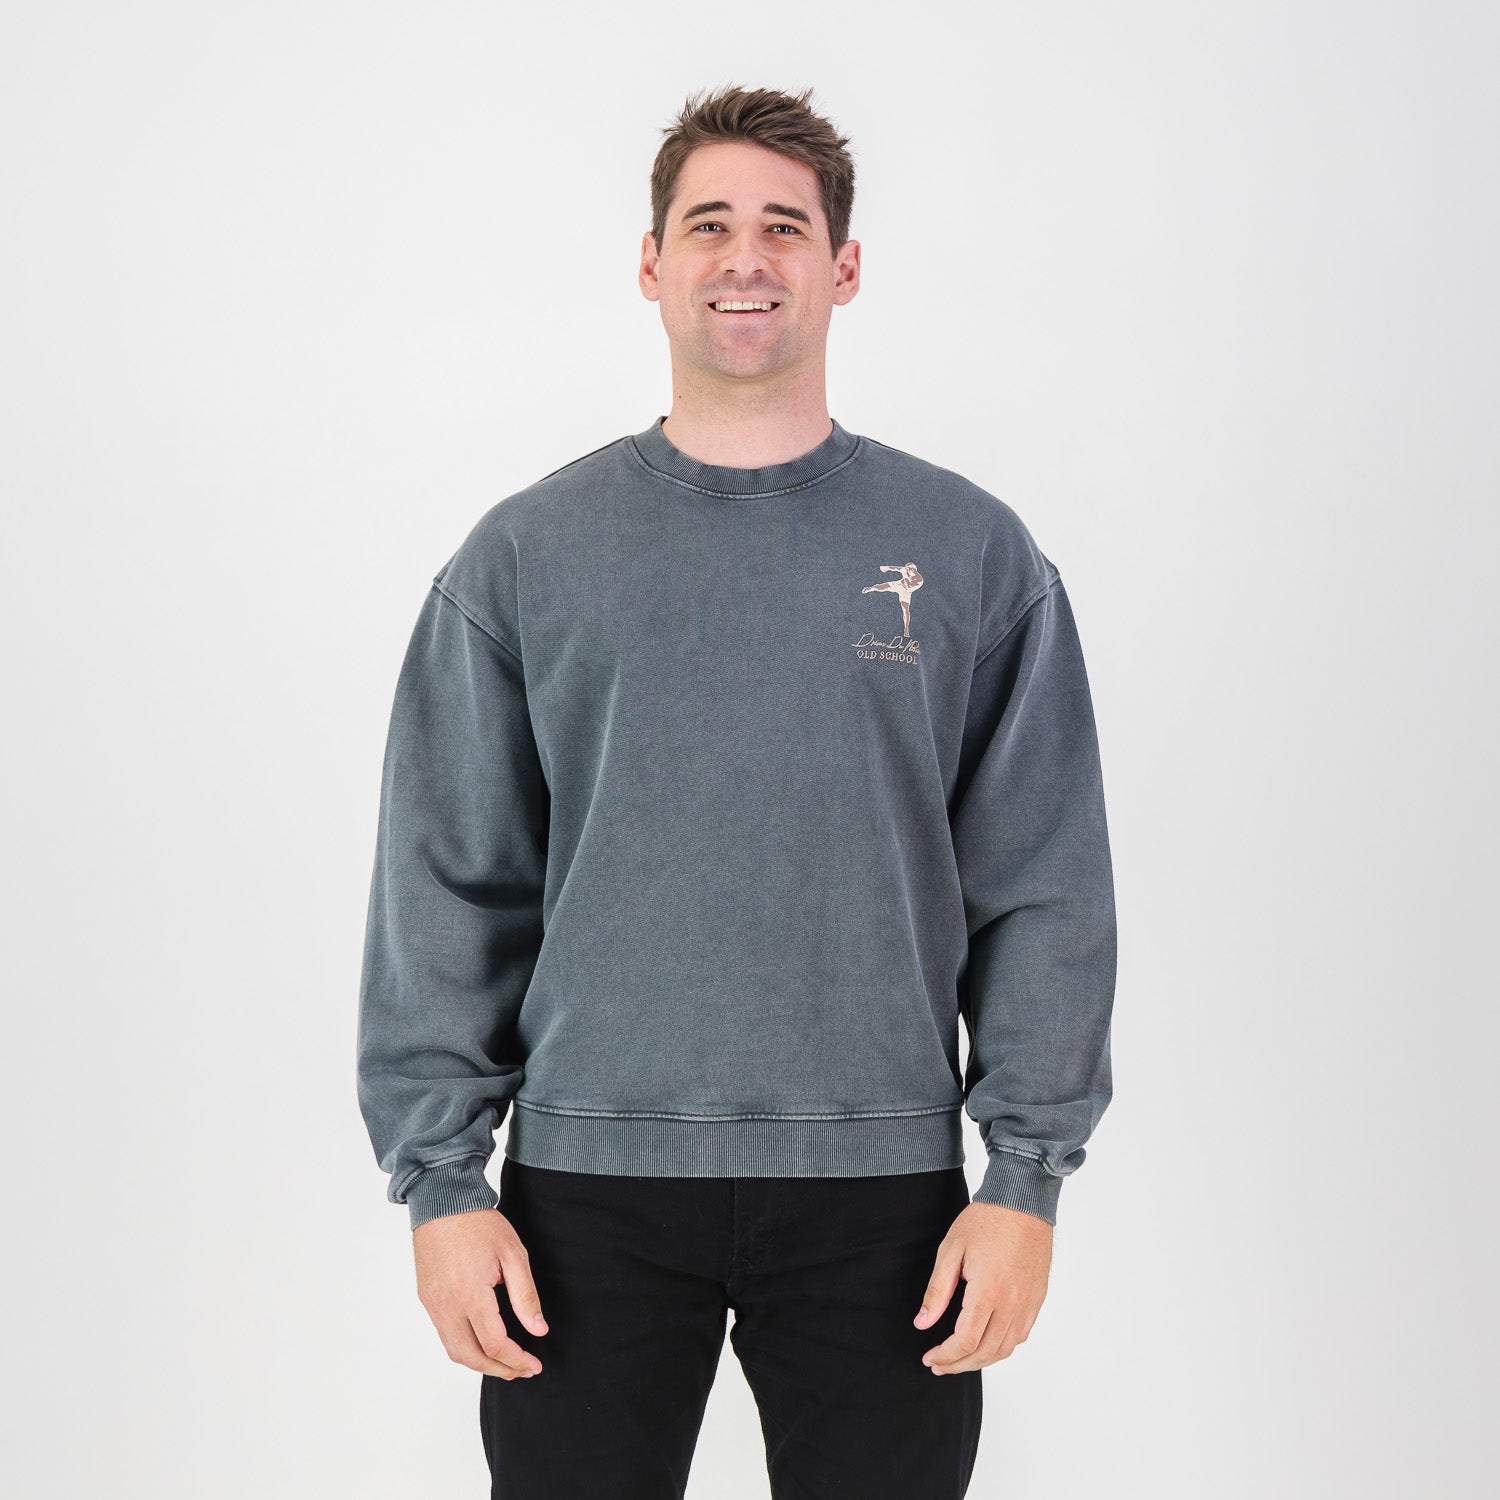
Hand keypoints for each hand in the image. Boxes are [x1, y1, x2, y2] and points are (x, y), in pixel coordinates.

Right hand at [413, 1208, 549, 1379]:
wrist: (442, 1201)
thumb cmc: (479, 1223)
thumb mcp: (512, 1253)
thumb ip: (526, 1295)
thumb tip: (538, 1330)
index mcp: (470, 1295)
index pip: (494, 1345)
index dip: (516, 1361)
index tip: (534, 1365)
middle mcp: (446, 1306)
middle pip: (471, 1357)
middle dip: (499, 1370)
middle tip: (522, 1370)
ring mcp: (433, 1304)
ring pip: (454, 1351)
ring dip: (480, 1363)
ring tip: (505, 1362)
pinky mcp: (427, 1298)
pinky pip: (445, 1335)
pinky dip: (465, 1348)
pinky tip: (483, 1343)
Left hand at [913, 1201, 1052, 1372]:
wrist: (1023, 1201)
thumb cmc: (985, 1220)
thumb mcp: (951, 1249)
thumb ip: (937, 1290)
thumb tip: (922, 1323)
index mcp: (988, 1291)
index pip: (965, 1340)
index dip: (946, 1355)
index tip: (930, 1357)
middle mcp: (1012, 1302)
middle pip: (986, 1352)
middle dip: (959, 1364)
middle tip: (939, 1365)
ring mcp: (1028, 1302)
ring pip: (1005, 1349)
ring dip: (981, 1360)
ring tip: (959, 1359)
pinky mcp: (1037, 1298)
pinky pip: (1021, 1335)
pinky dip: (1002, 1347)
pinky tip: (986, 1343)